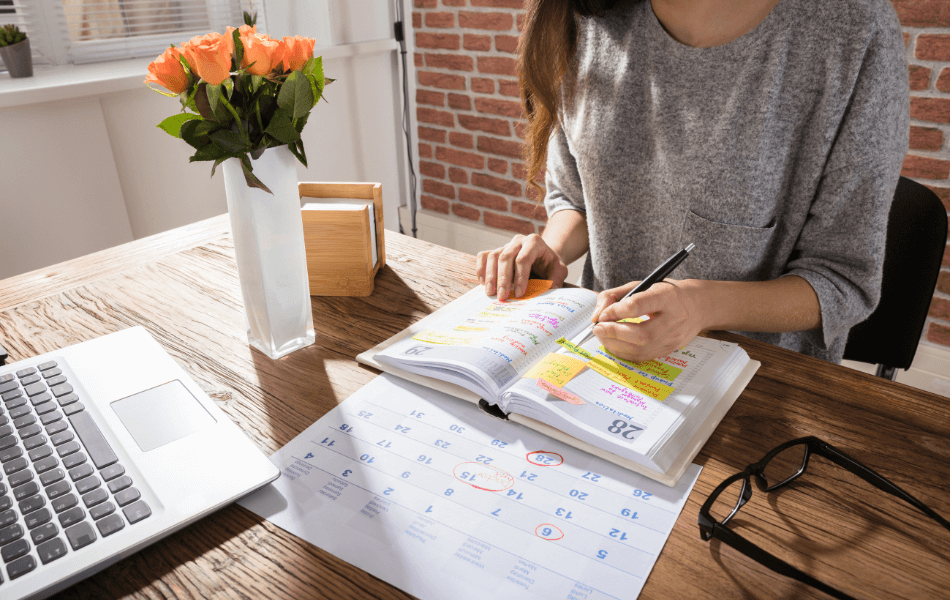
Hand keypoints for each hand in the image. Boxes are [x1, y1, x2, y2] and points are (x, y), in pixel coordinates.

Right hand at [475, 234, 568, 299]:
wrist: (544, 256)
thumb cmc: (550, 264)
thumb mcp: (560, 270)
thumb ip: (556, 280)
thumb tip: (549, 292)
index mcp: (534, 242)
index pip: (523, 259)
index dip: (520, 277)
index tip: (519, 294)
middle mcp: (518, 241)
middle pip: (505, 257)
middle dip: (503, 279)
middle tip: (502, 296)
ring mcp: (506, 245)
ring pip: (493, 256)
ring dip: (490, 276)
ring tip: (490, 293)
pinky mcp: (497, 250)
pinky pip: (483, 256)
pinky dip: (481, 269)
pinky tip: (483, 283)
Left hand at [590, 279, 705, 361]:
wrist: (698, 306)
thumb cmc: (665, 293)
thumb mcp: (641, 284)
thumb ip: (615, 295)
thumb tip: (597, 315)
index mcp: (667, 296)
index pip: (638, 305)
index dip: (616, 311)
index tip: (602, 314)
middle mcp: (674, 319)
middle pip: (641, 334)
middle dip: (614, 333)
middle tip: (598, 329)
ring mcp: (674, 337)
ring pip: (641, 349)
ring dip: (615, 345)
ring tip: (603, 336)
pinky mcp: (670, 349)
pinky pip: (643, 357)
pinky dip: (624, 352)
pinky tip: (614, 344)